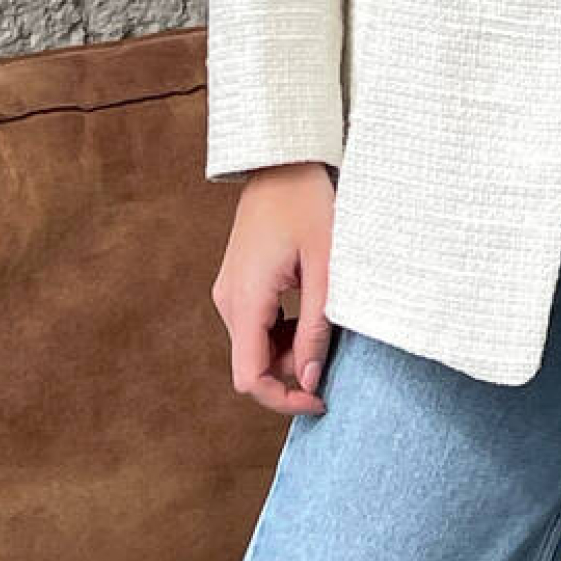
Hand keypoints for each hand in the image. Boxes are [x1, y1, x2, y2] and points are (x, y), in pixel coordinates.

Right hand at [212, 162, 339, 415]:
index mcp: (246, 299)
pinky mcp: (237, 284)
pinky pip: (256, 326)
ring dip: (289, 350)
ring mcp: (229, 292)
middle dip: (293, 370)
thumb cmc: (307, 204)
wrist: (282, 161)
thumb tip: (312, 380)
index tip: (319, 399)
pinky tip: (308, 309)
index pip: (250, 377)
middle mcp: (228, 301)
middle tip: (332, 348)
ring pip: (255, 347)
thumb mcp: (325, 267)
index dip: (283, 399)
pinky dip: (281, 332)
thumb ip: (317, 326)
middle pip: (254, 364)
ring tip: (324, 322)